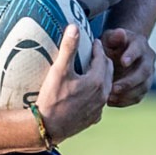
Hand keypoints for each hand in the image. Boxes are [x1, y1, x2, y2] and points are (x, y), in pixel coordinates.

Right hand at [34, 26, 111, 142]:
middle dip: (103, 60)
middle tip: (94, 53)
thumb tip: (74, 27)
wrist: (47, 127)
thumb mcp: (59, 70)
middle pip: (108, 72)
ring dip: (101, 76)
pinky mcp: (92, 119)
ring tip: (92, 70)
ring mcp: (98, 109)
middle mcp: (102, 95)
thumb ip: (68, 48)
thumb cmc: (52, 98)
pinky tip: (88, 91)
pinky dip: (96, 93)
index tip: (93, 40)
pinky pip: (99, 101)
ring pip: (105, 87)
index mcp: (97, 81)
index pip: (102, 58)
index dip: (98, 47)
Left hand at [100, 27, 155, 106]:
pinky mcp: (143, 87)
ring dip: (127, 94)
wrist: (119, 53)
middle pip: (143, 72)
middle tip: (113, 88)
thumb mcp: (109, 37)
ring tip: (110, 98)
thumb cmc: (111, 44)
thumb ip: (114, 36)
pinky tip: (111, 102)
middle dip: (129, 81)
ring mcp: (148, 75)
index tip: (122, 62)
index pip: (138, 49)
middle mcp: (148, 60)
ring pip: (143, 87)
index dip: (132, 55)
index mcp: (140, 44)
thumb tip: (120, 33)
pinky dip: (125, 101)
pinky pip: (138, 97)